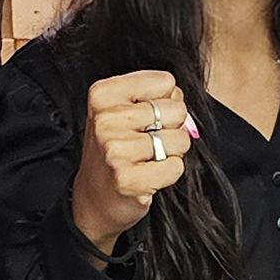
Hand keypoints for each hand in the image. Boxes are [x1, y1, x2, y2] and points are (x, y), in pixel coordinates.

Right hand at [72, 72, 195, 254]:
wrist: (94, 198)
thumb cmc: (115, 150)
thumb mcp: (122, 110)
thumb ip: (157, 97)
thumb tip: (186, 112)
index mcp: (103, 94)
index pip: (166, 81)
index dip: (164, 101)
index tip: (145, 117)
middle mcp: (106, 119)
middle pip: (176, 109)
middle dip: (171, 127)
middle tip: (147, 141)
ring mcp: (116, 150)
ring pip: (180, 139)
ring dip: (171, 152)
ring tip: (147, 158)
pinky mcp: (128, 179)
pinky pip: (176, 167)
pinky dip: (169, 173)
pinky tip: (148, 175)